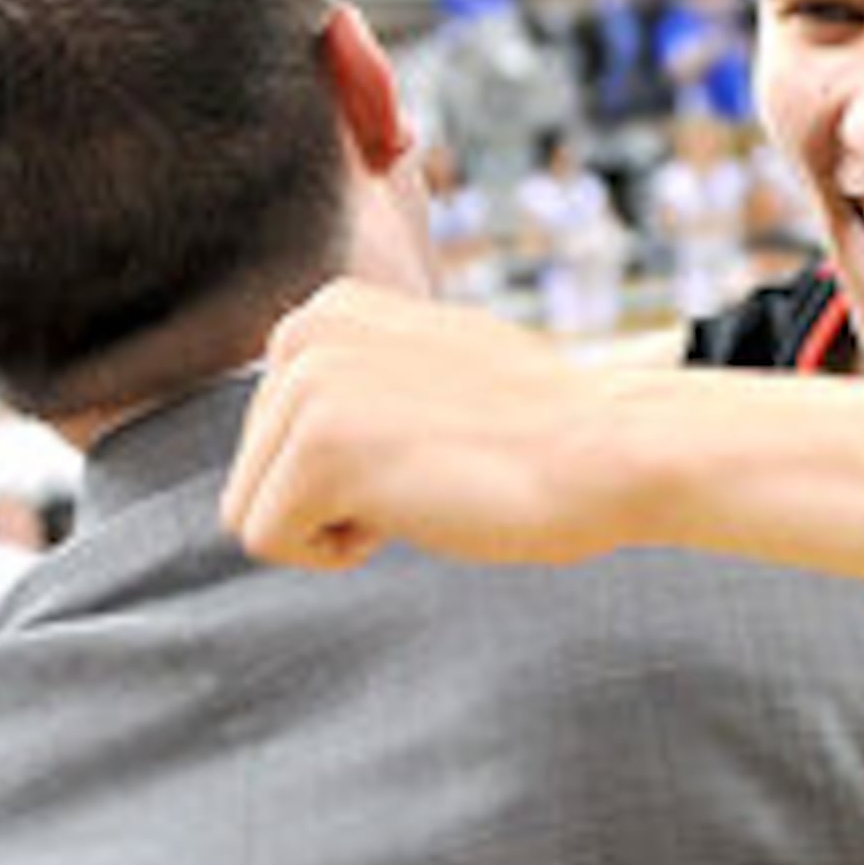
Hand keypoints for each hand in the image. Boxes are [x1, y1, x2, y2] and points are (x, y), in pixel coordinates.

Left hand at [226, 282, 651, 570]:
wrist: (612, 451)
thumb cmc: (544, 432)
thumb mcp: (431, 369)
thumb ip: (358, 378)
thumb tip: (310, 428)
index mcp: (325, 311)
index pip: (269, 436)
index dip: (347, 471)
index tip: (430, 447)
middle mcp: (301, 333)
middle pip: (251, 473)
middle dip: (334, 499)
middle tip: (432, 472)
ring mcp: (306, 387)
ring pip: (252, 510)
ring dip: (336, 526)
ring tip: (422, 487)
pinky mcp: (318, 449)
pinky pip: (270, 541)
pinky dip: (337, 553)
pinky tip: (414, 510)